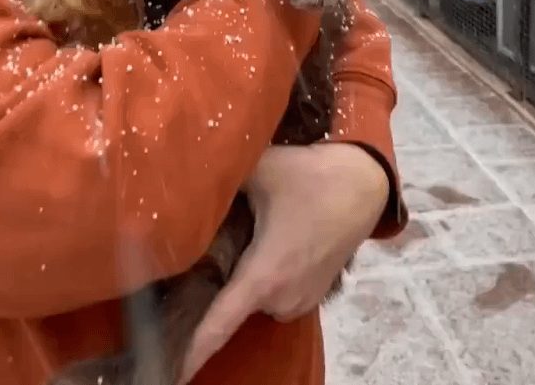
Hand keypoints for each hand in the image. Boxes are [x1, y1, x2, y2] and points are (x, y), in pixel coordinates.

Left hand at [179, 143, 388, 382]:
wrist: (362, 183)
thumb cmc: (309, 178)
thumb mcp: (259, 170)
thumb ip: (220, 181)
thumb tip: (188, 183)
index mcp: (262, 277)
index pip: (217, 326)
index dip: (191, 351)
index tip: (171, 373)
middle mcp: (280, 300)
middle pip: (232, 304)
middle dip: (218, 285)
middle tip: (205, 251)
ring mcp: (300, 301)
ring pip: (255, 297)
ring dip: (247, 277)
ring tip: (248, 236)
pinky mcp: (313, 296)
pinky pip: (276, 293)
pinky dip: (268, 277)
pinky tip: (271, 243)